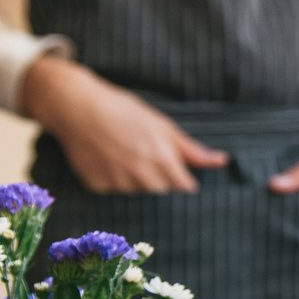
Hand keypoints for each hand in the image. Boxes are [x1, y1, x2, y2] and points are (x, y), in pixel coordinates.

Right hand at [19, 55, 227, 193]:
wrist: (77, 107)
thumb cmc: (123, 110)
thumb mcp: (161, 125)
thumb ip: (191, 149)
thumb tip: (221, 161)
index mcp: (161, 158)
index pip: (184, 186)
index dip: (184, 180)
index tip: (181, 174)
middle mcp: (140, 175)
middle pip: (161, 191)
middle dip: (161, 178)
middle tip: (147, 155)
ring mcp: (117, 183)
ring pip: (137, 191)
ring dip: (137, 179)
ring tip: (124, 152)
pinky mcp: (97, 186)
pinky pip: (114, 190)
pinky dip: (114, 178)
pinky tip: (107, 158)